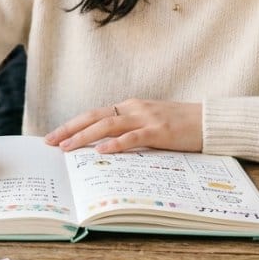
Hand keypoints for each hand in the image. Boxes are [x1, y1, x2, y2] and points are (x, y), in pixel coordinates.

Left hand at [43, 99, 201, 153]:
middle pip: (94, 117)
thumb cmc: (180, 126)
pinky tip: (101, 151)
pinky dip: (116, 144)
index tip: (53, 136)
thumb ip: (129, 130)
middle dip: (69, 129)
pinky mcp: (159, 131)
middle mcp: (134, 109)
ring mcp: (146, 118)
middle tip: (49, 142)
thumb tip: (104, 146)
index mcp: (130, 107)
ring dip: (84, 137)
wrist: (209, 121)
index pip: (94, 115)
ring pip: (108, 125)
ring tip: (67, 148)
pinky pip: (133, 137)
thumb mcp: (150, 124)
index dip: (72, 125)